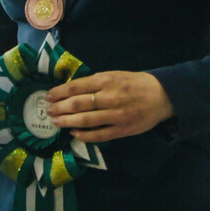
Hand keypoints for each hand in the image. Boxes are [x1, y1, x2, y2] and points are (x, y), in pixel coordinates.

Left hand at [45, 70, 173, 143]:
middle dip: (59, 108)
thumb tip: (70, 90)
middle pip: (77, 104)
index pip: (76, 87)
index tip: (48, 96)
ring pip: (85, 120)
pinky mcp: (121, 130)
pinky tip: (73, 133)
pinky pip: (98, 134)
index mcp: (106, 80)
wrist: (161, 95)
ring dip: (67, 121)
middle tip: (48, 111)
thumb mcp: (114, 75)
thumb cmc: (135, 83)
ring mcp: (115, 115)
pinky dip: (84, 135)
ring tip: (55, 122)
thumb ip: (95, 83)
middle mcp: (109, 97)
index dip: (59, 92)